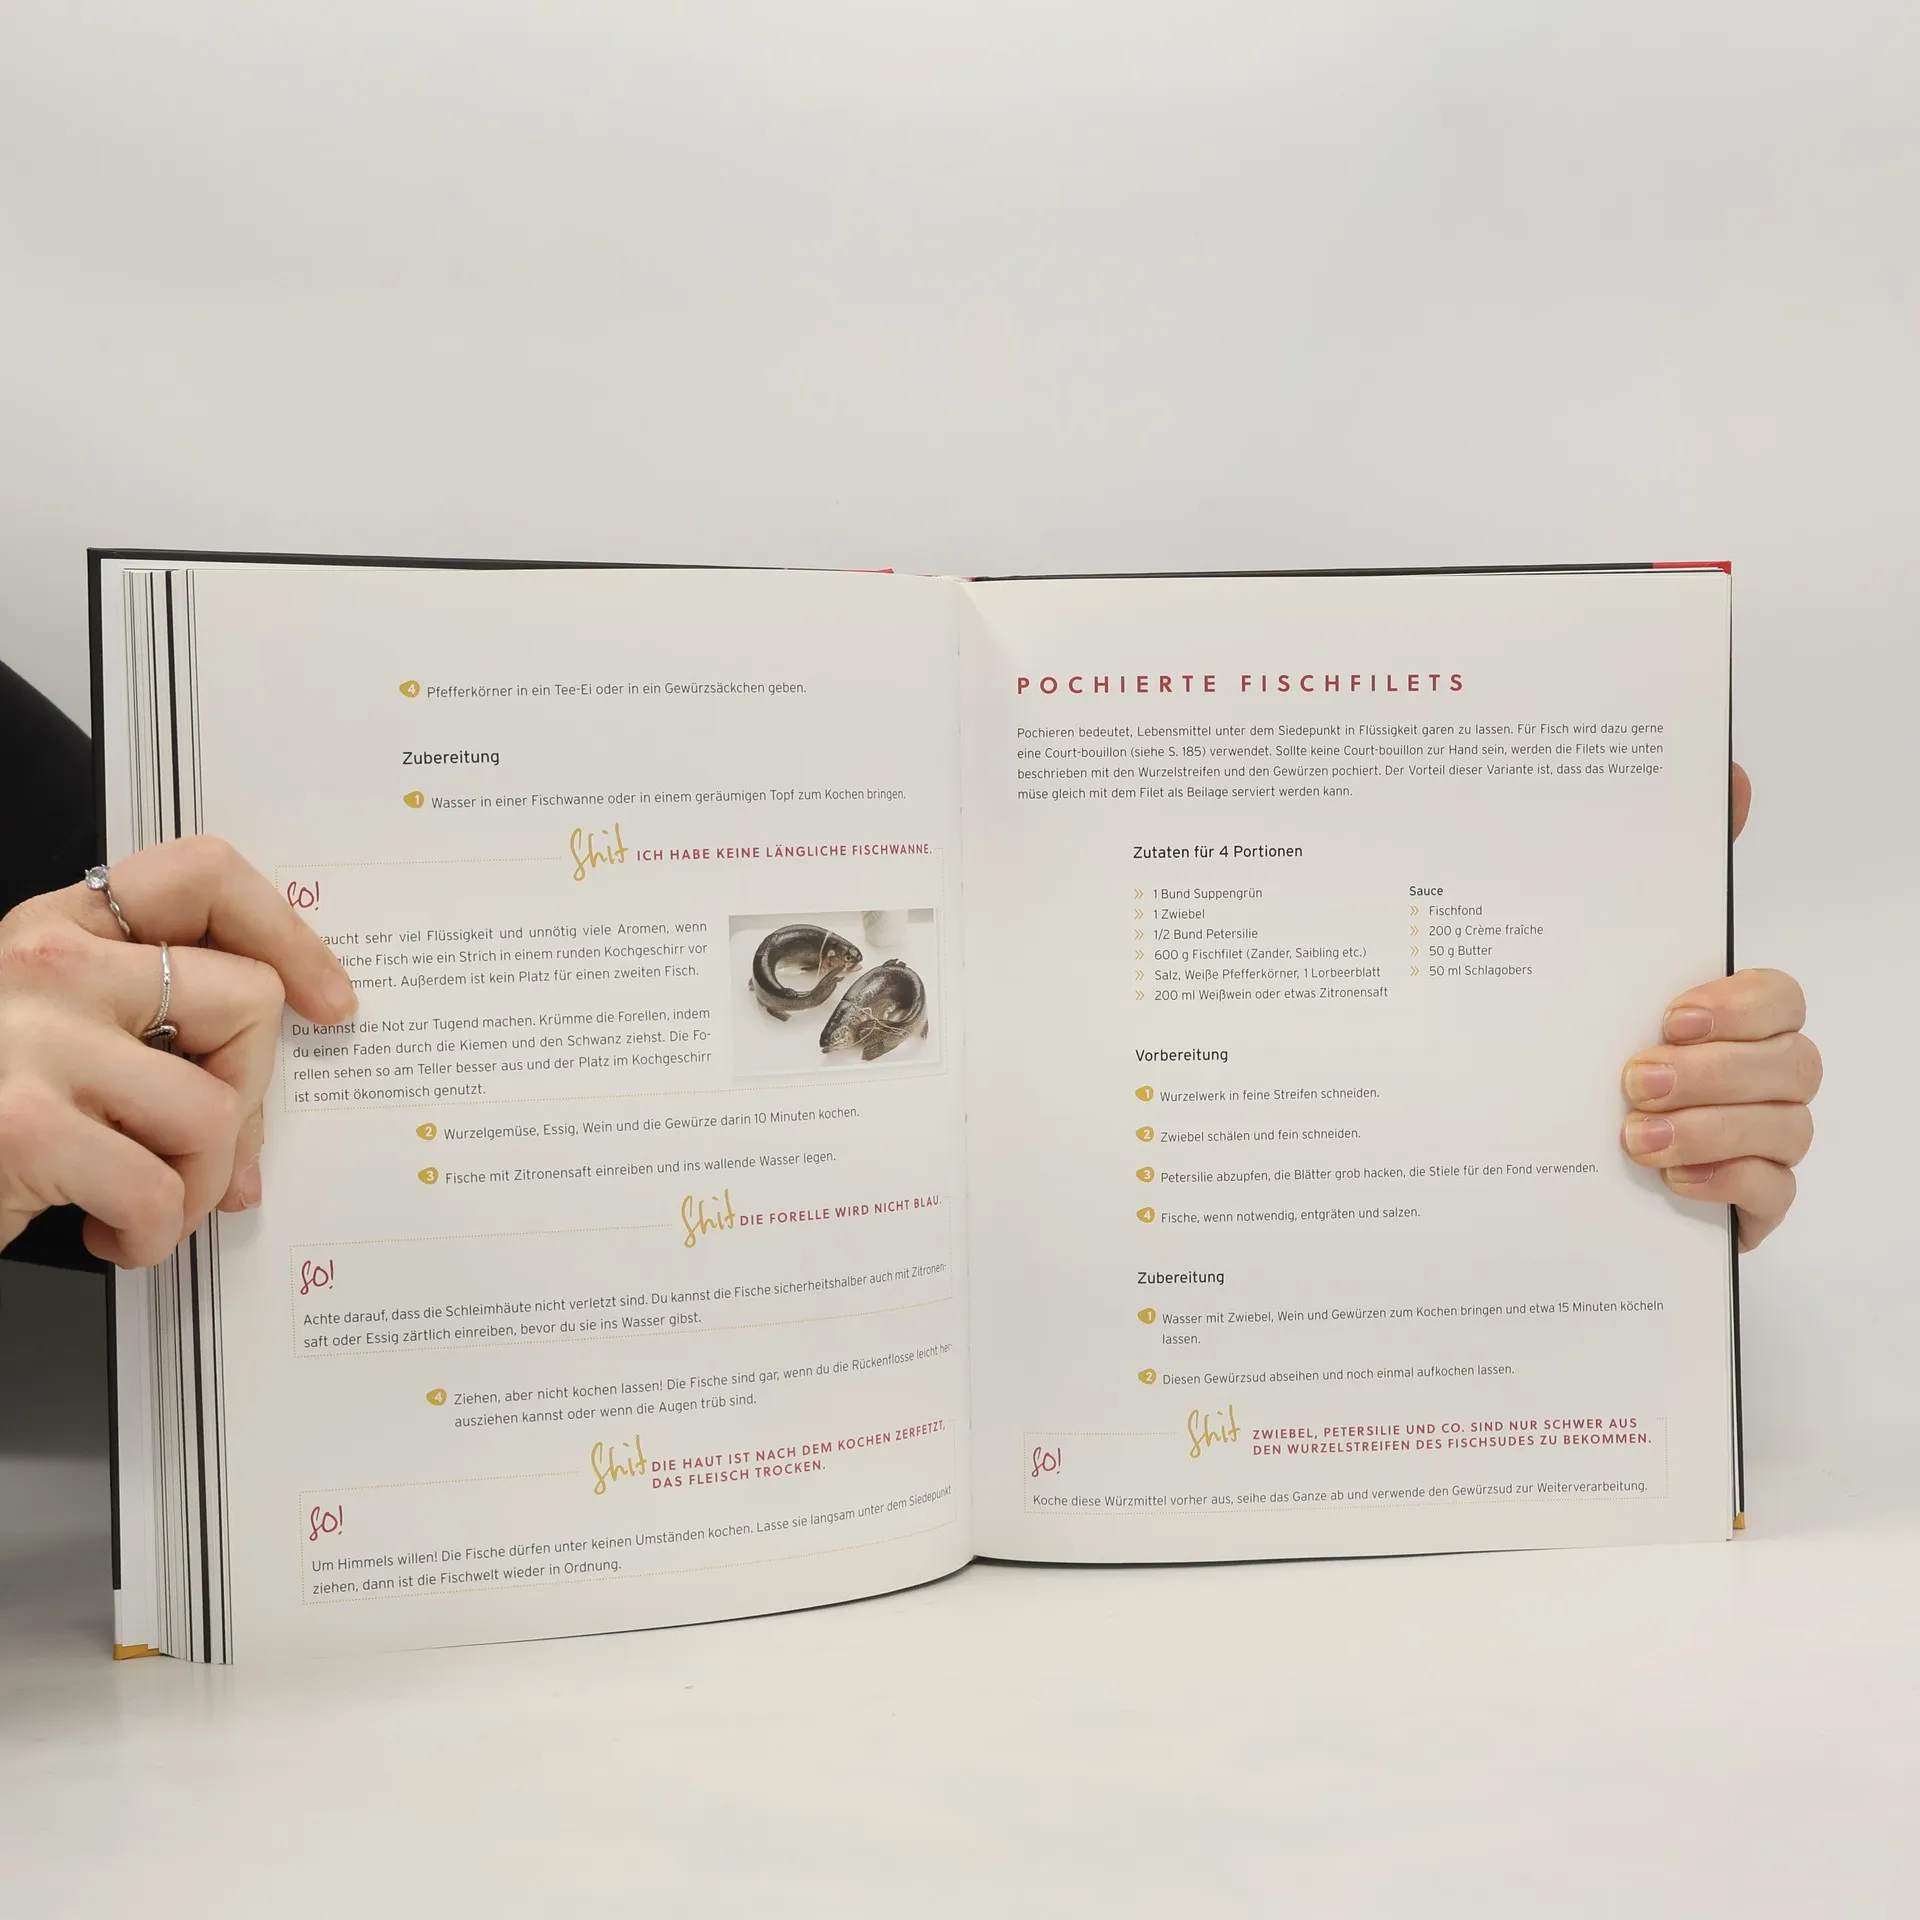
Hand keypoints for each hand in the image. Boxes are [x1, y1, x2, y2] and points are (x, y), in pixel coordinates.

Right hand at [0, 838, 355, 1264]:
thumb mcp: (55, 1044)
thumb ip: (154, 1039)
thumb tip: (257, 1120)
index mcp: (58, 928)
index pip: (203, 876)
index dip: (288, 935)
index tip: (328, 1001)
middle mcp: (43, 962)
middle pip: (248, 1004)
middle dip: (246, 1099)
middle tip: (200, 1151)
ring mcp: (30, 1040)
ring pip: (216, 1108)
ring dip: (198, 1182)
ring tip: (148, 1204)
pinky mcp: (24, 1127)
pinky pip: (161, 1190)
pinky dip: (151, 1233)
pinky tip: (109, 1232)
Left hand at [1620, 765, 1818, 1249]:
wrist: (1531, 1154)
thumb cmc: (1576, 1049)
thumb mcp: (1595, 964)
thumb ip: (1654, 872)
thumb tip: (1731, 777)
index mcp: (1723, 1015)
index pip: (1779, 996)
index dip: (1740, 1005)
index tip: (1672, 1014)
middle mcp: (1754, 1071)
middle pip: (1791, 1062)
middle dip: (1715, 1072)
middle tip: (1635, 1078)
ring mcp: (1758, 1137)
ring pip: (1785, 1127)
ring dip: (1710, 1128)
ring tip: (1634, 1135)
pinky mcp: (1746, 1200)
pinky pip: (1774, 1194)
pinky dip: (1727, 1183)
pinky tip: (1671, 1179)